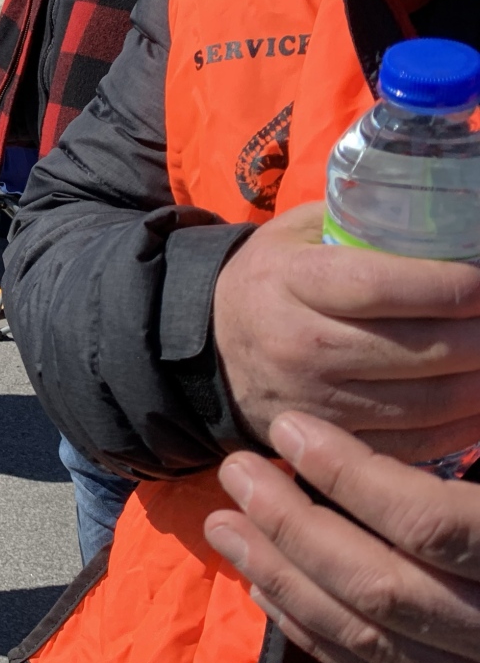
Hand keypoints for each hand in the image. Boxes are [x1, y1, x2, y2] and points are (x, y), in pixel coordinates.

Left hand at [205, 412, 479, 662]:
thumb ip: (477, 427)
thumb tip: (454, 354)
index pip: (435, 526)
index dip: (355, 475)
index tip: (293, 426)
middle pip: (384, 587)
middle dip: (294, 525)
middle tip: (236, 468)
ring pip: (371, 638)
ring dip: (283, 576)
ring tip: (226, 520)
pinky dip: (314, 632)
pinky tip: (266, 588)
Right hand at [213, 202, 479, 462]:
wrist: (210, 346)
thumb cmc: (269, 279)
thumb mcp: (296, 233)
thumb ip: (358, 221)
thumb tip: (444, 220)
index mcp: (290, 282)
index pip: (383, 287)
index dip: (451, 285)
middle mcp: (299, 345)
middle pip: (419, 349)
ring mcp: (315, 401)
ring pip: (428, 401)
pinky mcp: (332, 440)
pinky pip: (417, 442)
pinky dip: (464, 423)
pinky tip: (479, 397)